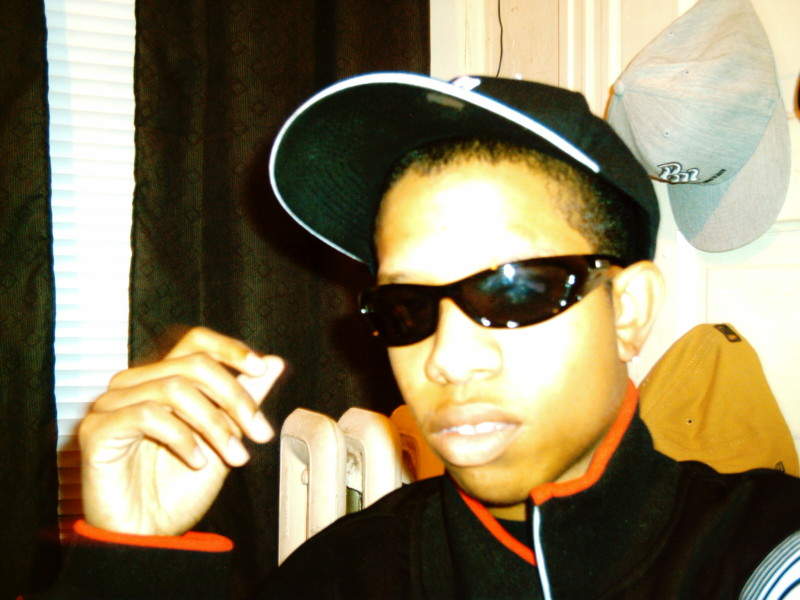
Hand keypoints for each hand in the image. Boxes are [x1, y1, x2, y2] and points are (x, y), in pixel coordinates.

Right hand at [78, 326, 284, 535]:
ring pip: (175, 389)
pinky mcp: (98, 428)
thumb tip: (274, 362)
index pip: (195, 342)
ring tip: (235, 456)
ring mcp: (112, 404)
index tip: (261, 371)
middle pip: (193, 365)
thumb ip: (243, 400)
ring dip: (215, 424)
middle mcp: (135, 384)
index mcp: (163, 380)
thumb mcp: (224, 439)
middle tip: (260, 432)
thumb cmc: (178, 489)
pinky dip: (183, 438)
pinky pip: (148, 415)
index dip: (229, 349)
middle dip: (235, 398)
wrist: (147, 537)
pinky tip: (198, 462)